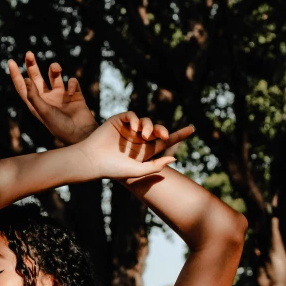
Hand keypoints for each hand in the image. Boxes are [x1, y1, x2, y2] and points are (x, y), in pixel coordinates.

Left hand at [8, 51, 97, 146]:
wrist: (82, 134)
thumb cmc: (60, 126)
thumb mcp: (43, 112)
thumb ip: (34, 96)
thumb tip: (25, 79)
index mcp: (36, 104)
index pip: (23, 87)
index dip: (15, 75)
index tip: (10, 61)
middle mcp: (47, 98)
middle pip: (36, 77)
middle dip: (32, 65)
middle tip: (28, 54)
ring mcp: (61, 96)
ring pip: (54, 75)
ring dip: (54, 68)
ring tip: (56, 68)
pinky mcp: (74, 95)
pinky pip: (72, 81)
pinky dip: (72, 83)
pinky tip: (71, 92)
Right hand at [76, 111, 194, 180]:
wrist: (93, 161)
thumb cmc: (114, 169)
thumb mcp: (137, 170)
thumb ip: (155, 165)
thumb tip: (174, 157)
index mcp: (146, 150)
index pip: (165, 141)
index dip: (178, 135)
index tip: (191, 130)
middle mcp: (139, 138)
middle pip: (157, 129)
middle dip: (163, 130)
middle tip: (163, 136)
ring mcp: (129, 128)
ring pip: (146, 121)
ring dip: (148, 127)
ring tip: (143, 136)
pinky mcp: (119, 120)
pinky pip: (132, 115)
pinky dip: (136, 120)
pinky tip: (135, 129)